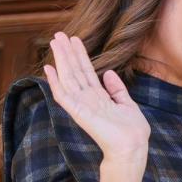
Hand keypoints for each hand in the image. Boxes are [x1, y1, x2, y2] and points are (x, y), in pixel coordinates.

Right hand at [43, 33, 150, 170]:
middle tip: (58, 34)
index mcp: (99, 97)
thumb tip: (108, 72)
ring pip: (68, 78)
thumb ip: (116, 89)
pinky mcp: (78, 113)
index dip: (80, 55)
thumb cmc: (132, 130)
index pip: (86, 72)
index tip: (74, 39)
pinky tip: (49, 69)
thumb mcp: (127, 103)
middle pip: (75, 71)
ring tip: (55, 42)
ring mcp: (81, 105)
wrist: (132, 147)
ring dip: (61, 59)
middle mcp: (87, 99)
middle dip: (67, 52)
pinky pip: (63, 95)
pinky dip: (55, 82)